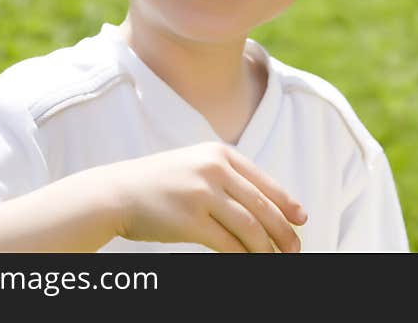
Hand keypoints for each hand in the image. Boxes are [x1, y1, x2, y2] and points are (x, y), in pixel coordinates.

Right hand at [105, 142, 306, 251]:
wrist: (116, 193)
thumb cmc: (159, 184)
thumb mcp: (195, 166)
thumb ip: (226, 177)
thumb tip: (263, 205)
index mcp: (219, 153)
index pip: (264, 181)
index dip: (286, 203)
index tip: (301, 219)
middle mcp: (214, 169)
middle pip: (262, 205)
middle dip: (284, 230)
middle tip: (295, 249)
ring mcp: (202, 193)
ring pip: (249, 226)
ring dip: (267, 248)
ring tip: (276, 261)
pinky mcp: (190, 220)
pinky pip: (228, 243)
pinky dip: (244, 257)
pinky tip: (251, 263)